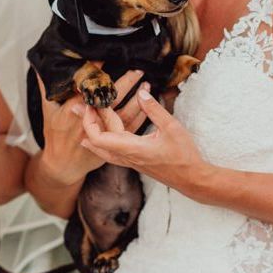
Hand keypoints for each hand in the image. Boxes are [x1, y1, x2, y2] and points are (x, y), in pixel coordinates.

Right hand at [38, 69, 148, 186]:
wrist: (62, 164)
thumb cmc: (55, 136)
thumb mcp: (49, 111)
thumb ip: (46, 89)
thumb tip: (41, 69)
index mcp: (74, 110)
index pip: (88, 85)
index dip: (97, 71)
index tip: (105, 56)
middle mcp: (90, 120)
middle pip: (111, 98)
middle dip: (126, 82)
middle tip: (137, 70)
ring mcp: (102, 132)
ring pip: (125, 112)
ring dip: (137, 98)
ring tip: (146, 84)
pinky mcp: (112, 142)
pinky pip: (130, 128)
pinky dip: (141, 116)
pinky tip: (148, 105)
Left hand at [80, 89, 212, 196]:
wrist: (192, 180)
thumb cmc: (184, 156)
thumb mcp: (172, 127)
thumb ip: (154, 109)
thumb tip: (141, 92)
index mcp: (132, 148)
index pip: (98, 138)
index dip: (89, 122)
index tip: (90, 105)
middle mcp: (126, 156)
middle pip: (96, 141)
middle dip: (86, 122)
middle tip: (80, 105)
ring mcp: (129, 161)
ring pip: (102, 148)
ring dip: (92, 132)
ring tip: (86, 116)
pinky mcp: (133, 161)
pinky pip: (110, 151)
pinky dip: (101, 141)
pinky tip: (99, 134)